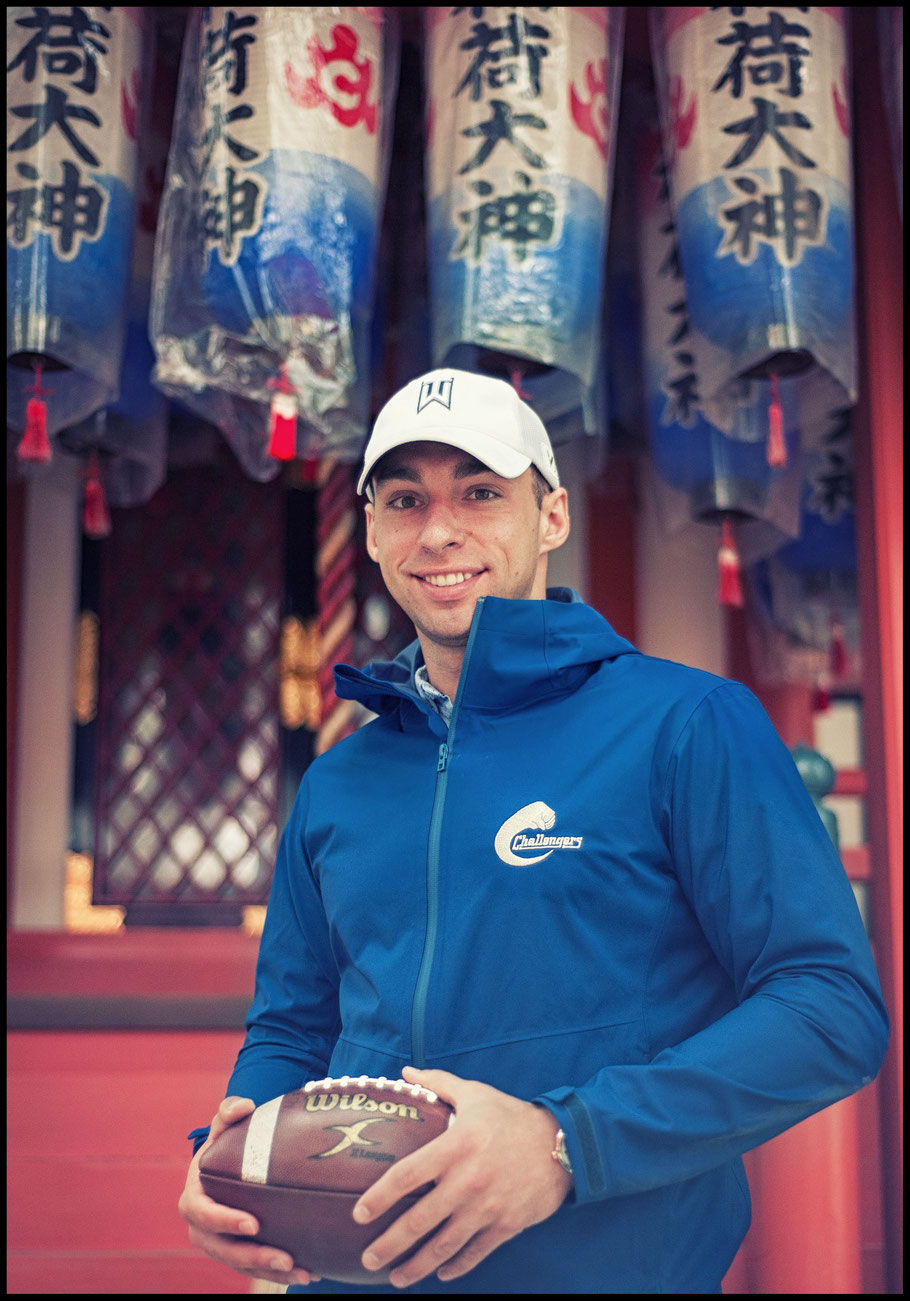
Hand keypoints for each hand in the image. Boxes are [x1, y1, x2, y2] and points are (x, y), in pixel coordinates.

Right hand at [178, 1095, 319, 1287]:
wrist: (225, 1167)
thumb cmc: (223, 1145)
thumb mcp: (222, 1126)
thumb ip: (228, 1112)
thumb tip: (243, 1107)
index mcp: (194, 1197)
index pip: (203, 1214)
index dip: (224, 1221)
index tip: (254, 1224)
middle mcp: (202, 1227)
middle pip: (223, 1249)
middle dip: (253, 1256)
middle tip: (284, 1256)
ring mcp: (219, 1243)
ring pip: (241, 1264)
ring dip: (270, 1270)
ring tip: (303, 1271)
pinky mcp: (236, 1253)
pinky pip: (255, 1268)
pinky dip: (278, 1273)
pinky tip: (308, 1271)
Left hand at [352, 1066, 571, 1286]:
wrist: (563, 1142)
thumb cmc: (512, 1116)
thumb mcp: (475, 1093)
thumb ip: (438, 1084)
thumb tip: (406, 1072)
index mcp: (456, 1145)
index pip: (408, 1174)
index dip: (380, 1196)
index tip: (359, 1214)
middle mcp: (468, 1180)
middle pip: (420, 1220)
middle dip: (390, 1244)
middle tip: (368, 1257)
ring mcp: (488, 1207)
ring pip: (444, 1245)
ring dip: (417, 1265)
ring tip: (395, 1277)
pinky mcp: (507, 1225)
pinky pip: (475, 1253)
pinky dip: (456, 1266)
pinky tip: (441, 1272)